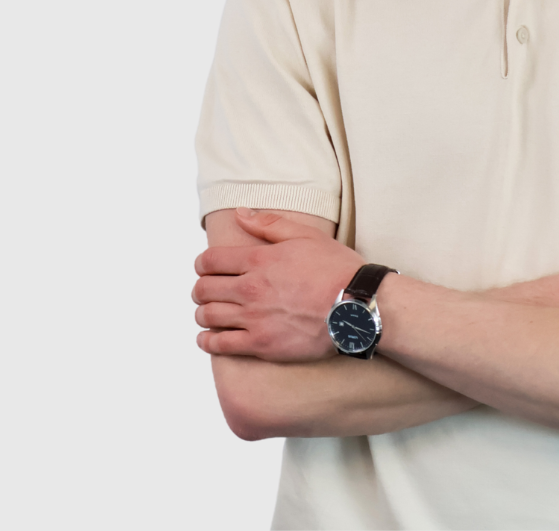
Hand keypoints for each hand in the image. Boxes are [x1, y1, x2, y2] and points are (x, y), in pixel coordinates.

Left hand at [192, 208, 364, 360]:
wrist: (356, 306)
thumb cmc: (336, 270)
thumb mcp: (306, 236)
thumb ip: (269, 225)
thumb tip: (241, 213)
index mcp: (259, 259)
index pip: (210, 260)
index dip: (202, 263)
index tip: (206, 267)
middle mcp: (250, 288)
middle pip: (203, 289)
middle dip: (201, 288)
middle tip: (207, 290)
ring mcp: (254, 318)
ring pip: (207, 316)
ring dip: (203, 313)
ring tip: (209, 312)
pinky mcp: (261, 344)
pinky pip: (219, 345)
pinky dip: (207, 341)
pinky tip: (208, 337)